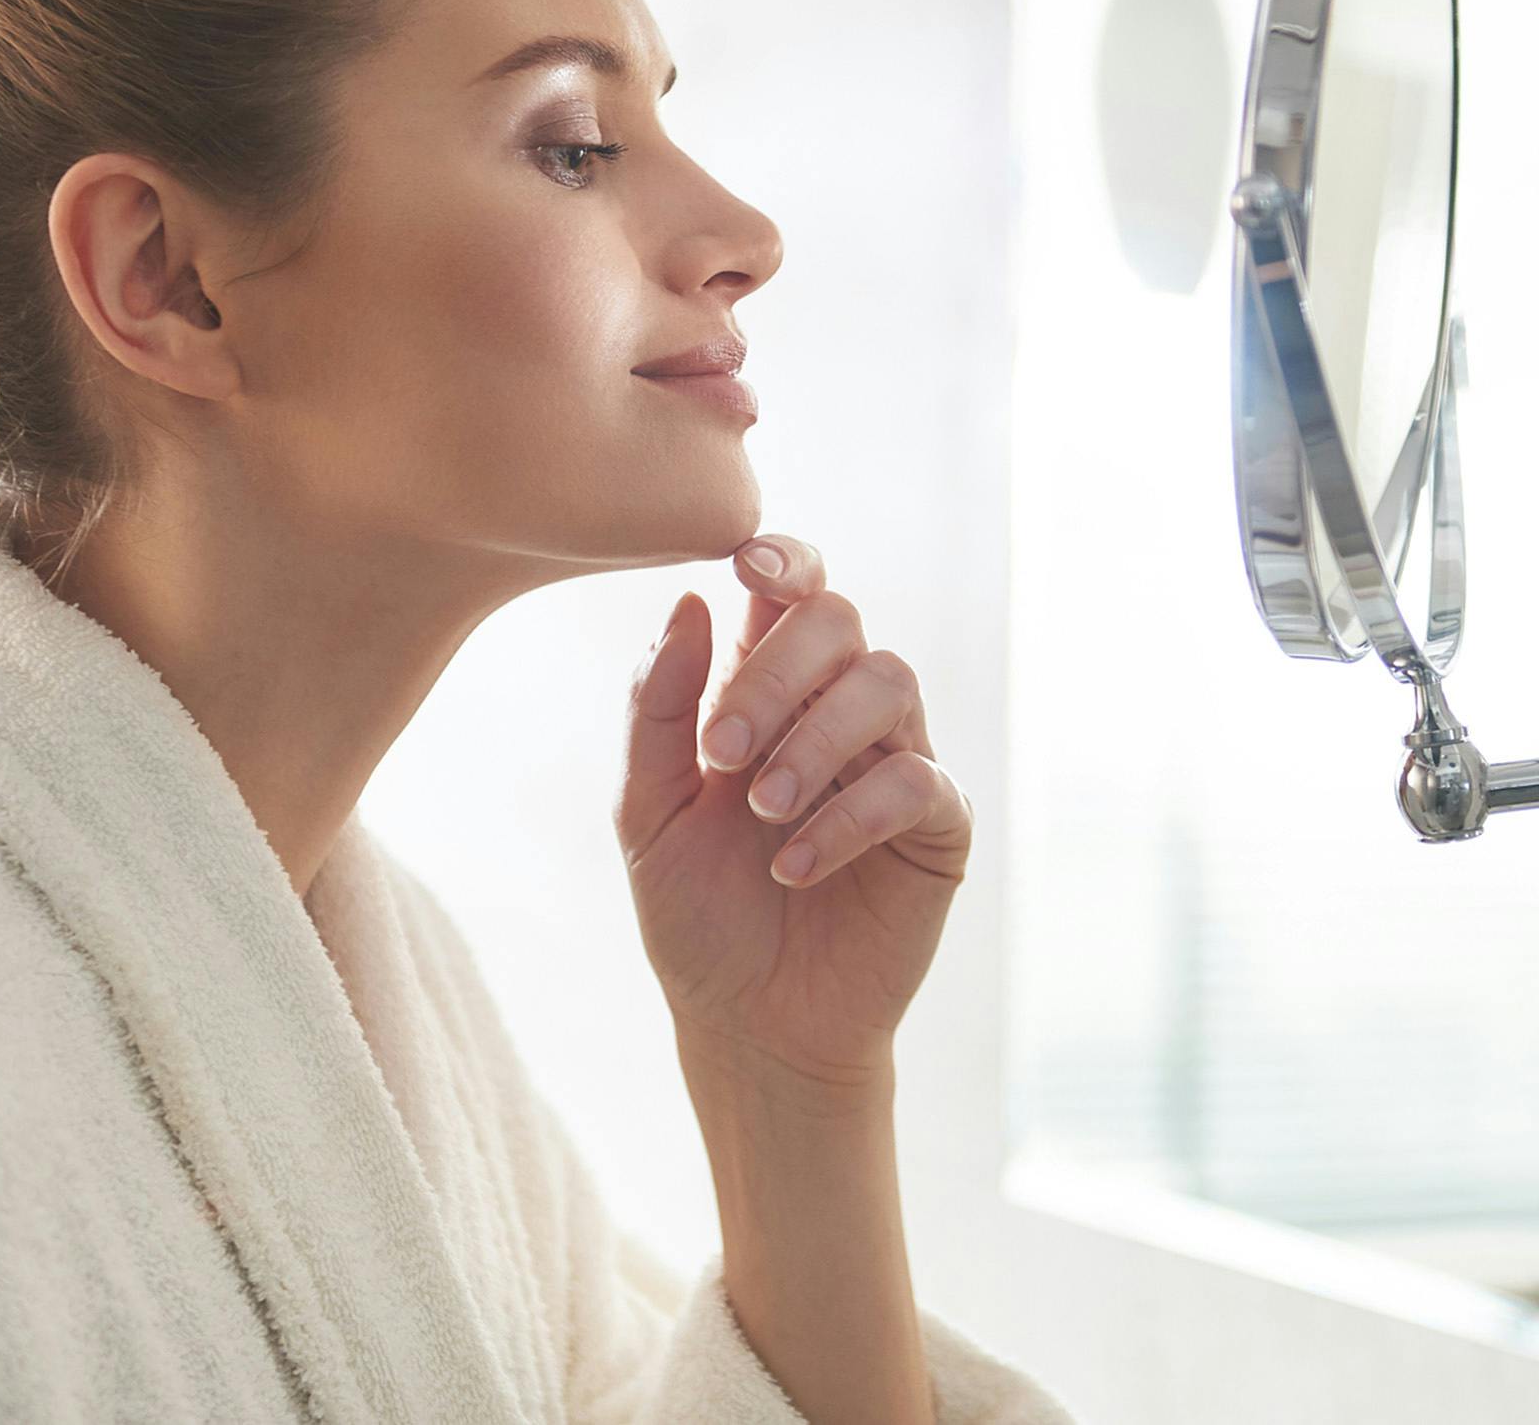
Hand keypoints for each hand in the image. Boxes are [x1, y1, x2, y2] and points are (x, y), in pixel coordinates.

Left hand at [614, 535, 973, 1091]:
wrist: (747, 1025)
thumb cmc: (696, 912)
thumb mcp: (647, 811)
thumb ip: (659, 708)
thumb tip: (688, 600)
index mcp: (769, 690)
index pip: (792, 592)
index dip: (783, 558)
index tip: (745, 565)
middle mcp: (837, 710)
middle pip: (840, 620)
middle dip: (777, 670)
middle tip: (720, 751)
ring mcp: (894, 761)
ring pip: (890, 681)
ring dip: (815, 739)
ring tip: (761, 812)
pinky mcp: (937, 827)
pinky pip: (919, 781)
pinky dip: (851, 815)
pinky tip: (796, 864)